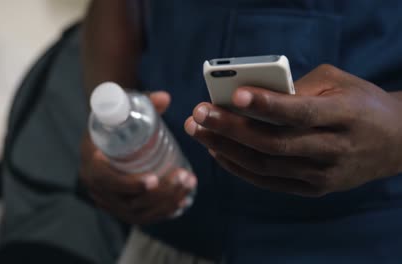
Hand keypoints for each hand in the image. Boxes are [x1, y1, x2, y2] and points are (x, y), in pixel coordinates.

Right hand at [80, 91, 196, 223]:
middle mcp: (97, 187)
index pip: (106, 180)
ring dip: (166, 203)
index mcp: (91, 163)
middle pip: (128, 202)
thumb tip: (165, 98)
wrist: (107, 133)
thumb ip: (145, 101)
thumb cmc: (117, 119)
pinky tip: (182, 200)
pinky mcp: (121, 207)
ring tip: (188, 184)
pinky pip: (141, 217)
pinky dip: (162, 212)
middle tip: (183, 177)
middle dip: (160, 194)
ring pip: (138, 212)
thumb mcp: (126, 107)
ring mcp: (110, 201)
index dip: (130, 184)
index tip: (154, 179)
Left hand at [185, 64, 401, 196]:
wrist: (396, 141)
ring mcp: (323, 175)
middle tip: (198, 114)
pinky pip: (269, 181)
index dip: (265, 105)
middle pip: (273, 143)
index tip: (233, 95)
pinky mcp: (314, 189)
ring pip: (266, 165)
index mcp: (345, 115)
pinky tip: (218, 151)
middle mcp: (334, 149)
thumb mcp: (338, 82)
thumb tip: (248, 96)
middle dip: (230, 128)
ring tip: (199, 131)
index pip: (299, 113)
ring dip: (226, 148)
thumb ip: (297, 88)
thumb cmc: (360, 102)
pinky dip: (239, 167)